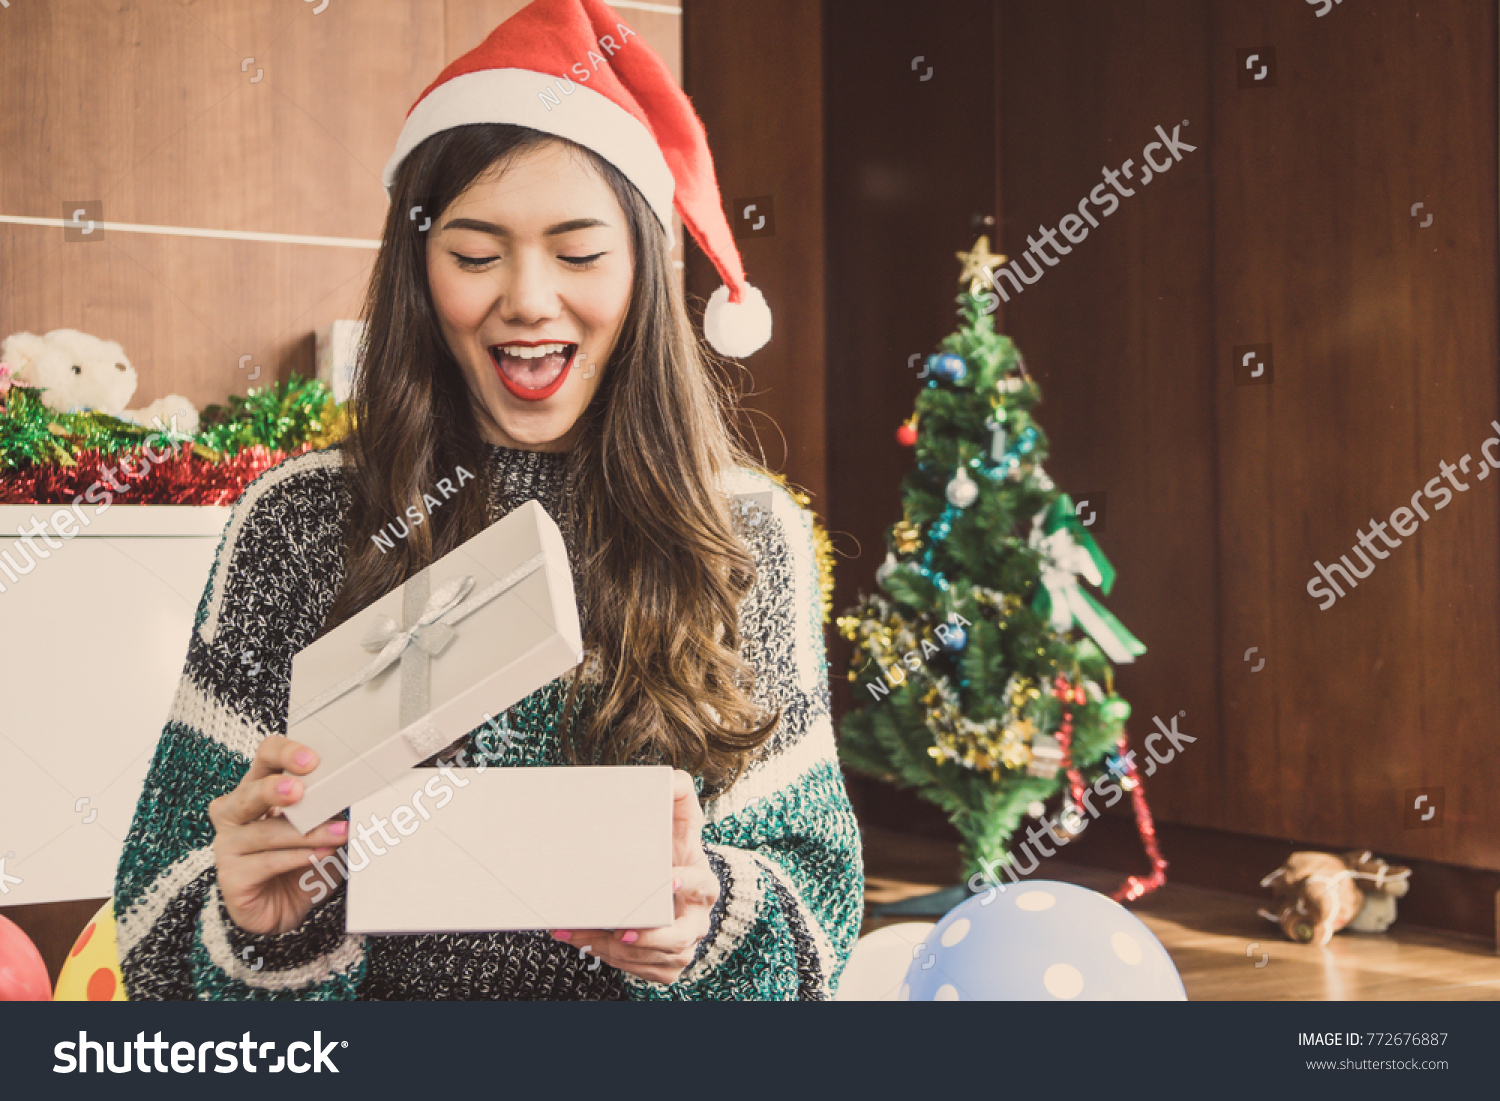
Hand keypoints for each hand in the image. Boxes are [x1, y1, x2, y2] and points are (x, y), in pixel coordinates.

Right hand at [208, 735, 349, 934]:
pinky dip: (297, 858)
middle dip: (277, 789)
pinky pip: (265, 863)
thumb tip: (356, 791)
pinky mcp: (231, 877)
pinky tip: (320, 855)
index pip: (265, 757)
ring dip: (306, 833)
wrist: (284, 908)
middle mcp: (235, 813)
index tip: (311, 760)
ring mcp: (228, 845)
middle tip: (302, 791)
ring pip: (266, 832)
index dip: (285, 753)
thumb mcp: (320, 828)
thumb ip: (329, 808)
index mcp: (256, 788)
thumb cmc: (300, 860)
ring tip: (338, 833)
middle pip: (252, 790)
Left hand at [551, 769, 719, 984]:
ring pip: (657, 960)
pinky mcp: (666, 964)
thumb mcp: (680, 818)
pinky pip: (644, 972)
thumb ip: (678, 793)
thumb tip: (671, 779)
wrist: (671, 881)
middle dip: (652, 940)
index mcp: (702, 882)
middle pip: (682, 939)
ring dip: (617, 951)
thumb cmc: (672, 848)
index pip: (704, 886)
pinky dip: (614, 961)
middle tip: (622, 932)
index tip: (670, 878)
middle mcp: (697, 918)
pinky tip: (587, 944)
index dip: (689, 885)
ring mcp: (684, 945)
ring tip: (581, 935)